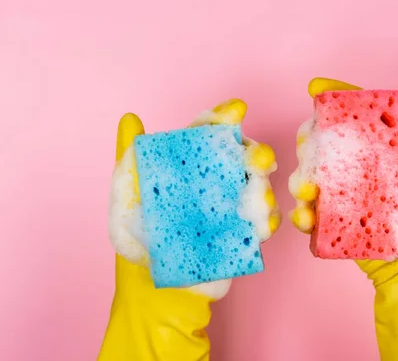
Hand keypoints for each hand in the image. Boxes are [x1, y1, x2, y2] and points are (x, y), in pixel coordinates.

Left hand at [99, 99, 279, 360]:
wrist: (157, 289)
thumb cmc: (139, 242)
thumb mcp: (125, 201)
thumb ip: (129, 162)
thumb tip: (129, 119)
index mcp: (190, 166)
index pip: (208, 133)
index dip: (223, 117)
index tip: (236, 110)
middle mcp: (216, 181)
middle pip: (242, 155)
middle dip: (256, 151)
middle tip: (259, 159)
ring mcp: (233, 206)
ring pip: (260, 185)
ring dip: (265, 187)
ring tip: (257, 198)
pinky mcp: (245, 233)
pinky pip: (266, 221)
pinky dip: (270, 220)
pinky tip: (263, 225)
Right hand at [290, 77, 397, 283]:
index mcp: (385, 154)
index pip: (358, 116)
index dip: (336, 97)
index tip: (316, 88)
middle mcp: (362, 172)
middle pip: (326, 144)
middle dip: (309, 141)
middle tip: (308, 147)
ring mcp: (347, 199)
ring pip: (310, 177)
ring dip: (301, 179)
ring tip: (308, 191)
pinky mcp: (335, 226)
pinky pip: (310, 215)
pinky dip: (302, 215)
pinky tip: (306, 218)